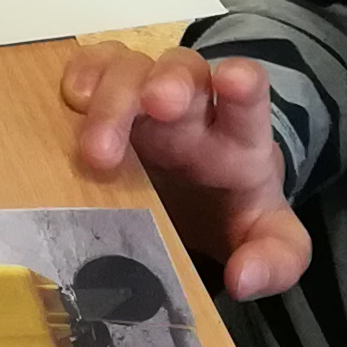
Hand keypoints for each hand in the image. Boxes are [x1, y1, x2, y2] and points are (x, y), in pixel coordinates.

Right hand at [60, 42, 308, 297]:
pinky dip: (79, 75)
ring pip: (129, 66)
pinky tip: (71, 101)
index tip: (234, 82)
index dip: (243, 84)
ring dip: (112, 99)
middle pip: (182, 71)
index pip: (249, 98)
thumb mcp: (271, 243)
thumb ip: (275, 261)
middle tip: (156, 106)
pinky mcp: (103, 98)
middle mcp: (191, 107)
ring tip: (94, 148)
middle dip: (168, 83)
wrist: (200, 198)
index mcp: (237, 137)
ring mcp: (142, 96)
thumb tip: (243, 279)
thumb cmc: (232, 211)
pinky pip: (91, 66)